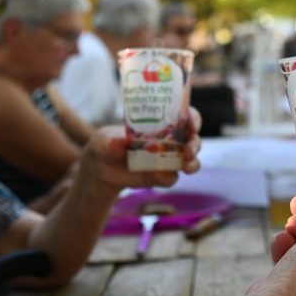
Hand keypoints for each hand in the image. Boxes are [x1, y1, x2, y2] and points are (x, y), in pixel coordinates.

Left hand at [80, 108, 201, 194]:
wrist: (101, 169)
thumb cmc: (106, 144)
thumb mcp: (104, 139)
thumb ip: (112, 140)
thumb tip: (119, 141)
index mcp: (163, 123)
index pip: (186, 117)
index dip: (194, 119)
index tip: (192, 123)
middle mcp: (171, 140)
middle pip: (193, 140)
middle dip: (195, 144)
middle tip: (188, 150)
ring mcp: (168, 160)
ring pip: (191, 161)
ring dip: (192, 164)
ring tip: (185, 167)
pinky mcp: (162, 176)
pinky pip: (171, 178)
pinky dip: (167, 178)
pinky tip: (158, 176)